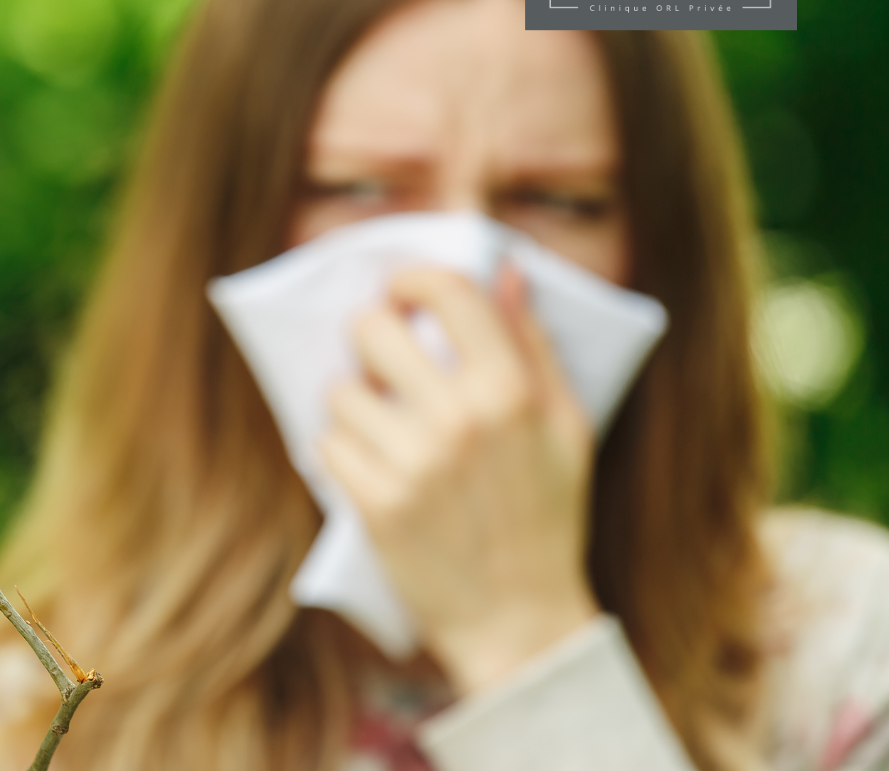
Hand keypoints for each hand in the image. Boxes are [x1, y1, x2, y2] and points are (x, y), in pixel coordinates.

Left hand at [321, 266, 598, 694]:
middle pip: (373, 329)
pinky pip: (326, 445)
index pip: (447, 292)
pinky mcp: (375, 504)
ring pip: (341, 390)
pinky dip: (341, 453)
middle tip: (381, 360)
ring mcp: (414, 462)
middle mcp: (460, 419)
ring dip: (354, 403)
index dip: (412, 279)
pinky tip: (371, 467)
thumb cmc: (547, 517)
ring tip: (380, 426)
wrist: (520, 620)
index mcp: (512, 391)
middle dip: (370, 337)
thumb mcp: (566, 427)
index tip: (401, 290)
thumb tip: (507, 272)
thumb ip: (534, 345)